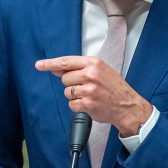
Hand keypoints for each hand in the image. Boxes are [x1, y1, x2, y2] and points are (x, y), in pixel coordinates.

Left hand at [35, 56, 151, 136]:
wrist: (128, 105)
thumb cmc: (113, 87)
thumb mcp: (100, 70)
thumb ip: (79, 68)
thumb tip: (56, 69)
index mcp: (93, 63)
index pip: (66, 62)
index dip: (50, 64)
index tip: (39, 65)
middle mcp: (90, 75)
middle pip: (64, 79)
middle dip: (71, 84)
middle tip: (86, 87)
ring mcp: (89, 90)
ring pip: (67, 92)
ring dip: (75, 96)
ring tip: (90, 96)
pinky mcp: (88, 104)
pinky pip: (71, 104)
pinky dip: (78, 106)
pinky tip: (90, 104)